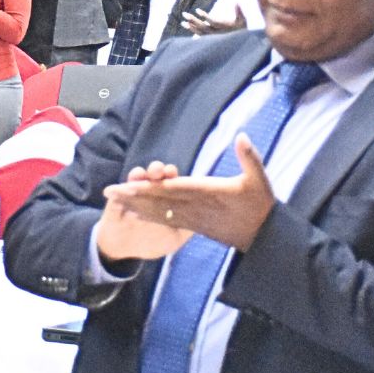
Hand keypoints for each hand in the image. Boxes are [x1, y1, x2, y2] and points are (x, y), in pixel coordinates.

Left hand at [103, 135, 277, 251]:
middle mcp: (197, 208)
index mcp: (210, 194)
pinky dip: (149, 216)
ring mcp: (194, 218)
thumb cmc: (260, 205)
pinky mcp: (193, 225)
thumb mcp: (259, 179)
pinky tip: (135, 214)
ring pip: (160, 212)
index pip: (177, 190)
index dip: (154, 187)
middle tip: (110, 191)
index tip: (134, 183)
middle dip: (135, 196)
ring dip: (136, 206)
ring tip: (115, 200)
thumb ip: (250, 157)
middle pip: (161, 201)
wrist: (262, 237)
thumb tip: (242, 135)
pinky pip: (166, 221)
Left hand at [180, 5, 247, 36]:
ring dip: (191, 27)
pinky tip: (188, 27)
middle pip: (203, 27)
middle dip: (193, 20)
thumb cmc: (243, 29)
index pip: (213, 21)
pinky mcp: (211, 39)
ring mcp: (214, 37)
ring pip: (200, 33)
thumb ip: (239, 11)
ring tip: (183, 22)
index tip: (197, 10)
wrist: (242, 43)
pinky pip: (201, 36)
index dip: (205, 16)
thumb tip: (237, 1)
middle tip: (184, 14)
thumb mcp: (243, 20)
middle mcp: (218, 33)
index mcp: (224, 27)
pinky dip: (194, 32)